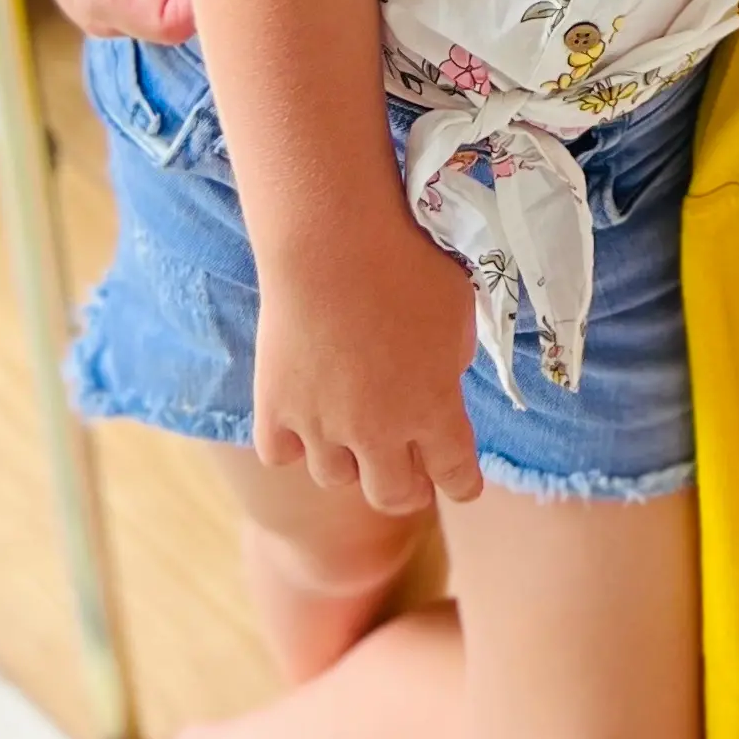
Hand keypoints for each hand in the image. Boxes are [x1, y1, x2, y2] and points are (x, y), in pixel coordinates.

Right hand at [251, 213, 482, 516]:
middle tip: (410, 479)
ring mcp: (322, 427)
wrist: (333, 243)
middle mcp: (379, 432)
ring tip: (353, 438)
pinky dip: (293, 443)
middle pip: (393, 495)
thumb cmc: (408, 262)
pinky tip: (301, 420)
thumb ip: (452, 358)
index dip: (462, 484)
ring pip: (336, 478)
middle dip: (408, 491)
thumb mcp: (458, 308)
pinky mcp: (275, 411)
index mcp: (433, 408)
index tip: (462, 486)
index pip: (456, 473)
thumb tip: (439, 380)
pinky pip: (281, 453)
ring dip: (350, 462)